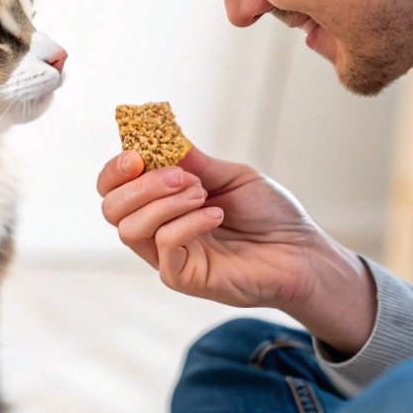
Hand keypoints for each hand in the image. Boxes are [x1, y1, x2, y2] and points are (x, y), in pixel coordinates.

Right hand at [97, 145, 376, 354]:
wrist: (301, 251)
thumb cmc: (270, 215)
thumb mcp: (231, 175)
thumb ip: (194, 161)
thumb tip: (161, 135)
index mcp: (163, 202)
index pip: (114, 187)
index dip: (116, 169)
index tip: (137, 154)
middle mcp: (158, 229)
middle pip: (111, 209)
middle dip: (139, 185)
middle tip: (181, 176)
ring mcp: (168, 256)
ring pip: (129, 229)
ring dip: (163, 202)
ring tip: (203, 194)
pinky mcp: (182, 277)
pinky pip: (163, 246)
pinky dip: (186, 223)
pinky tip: (215, 215)